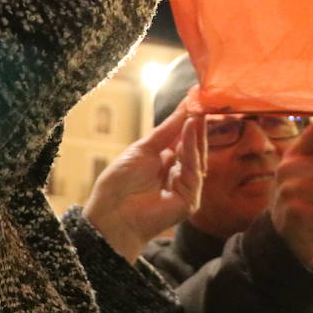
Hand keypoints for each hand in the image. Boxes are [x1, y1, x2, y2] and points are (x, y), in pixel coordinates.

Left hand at [84, 102, 206, 262]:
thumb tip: (184, 109)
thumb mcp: (142, 149)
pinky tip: (189, 132)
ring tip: (195, 114)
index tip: (195, 98)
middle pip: (194, 146)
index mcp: (167, 162)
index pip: (183, 138)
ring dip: (195, 134)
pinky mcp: (189, 200)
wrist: (111, 214)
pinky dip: (191, 150)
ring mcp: (186, 188)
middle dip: (197, 125)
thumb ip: (165, 131)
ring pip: (196, 157)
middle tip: (201, 102)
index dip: (189, 119)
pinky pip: (193, 171)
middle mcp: (179, 174)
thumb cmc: (120, 184)